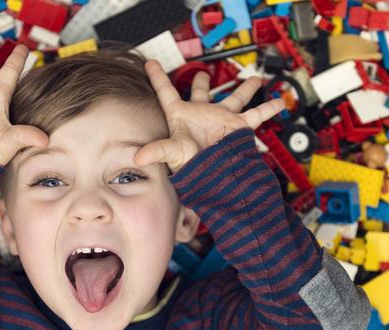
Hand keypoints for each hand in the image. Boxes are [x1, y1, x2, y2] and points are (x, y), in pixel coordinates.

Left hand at [134, 61, 285, 172]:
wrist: (212, 179)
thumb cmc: (190, 166)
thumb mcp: (173, 153)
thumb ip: (156, 151)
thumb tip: (137, 157)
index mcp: (180, 115)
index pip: (165, 92)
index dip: (158, 77)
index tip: (150, 63)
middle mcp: (201, 114)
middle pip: (201, 93)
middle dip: (202, 82)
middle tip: (203, 73)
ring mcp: (220, 119)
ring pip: (234, 98)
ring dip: (245, 89)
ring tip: (254, 79)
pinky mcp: (238, 127)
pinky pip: (255, 115)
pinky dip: (268, 109)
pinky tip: (279, 102)